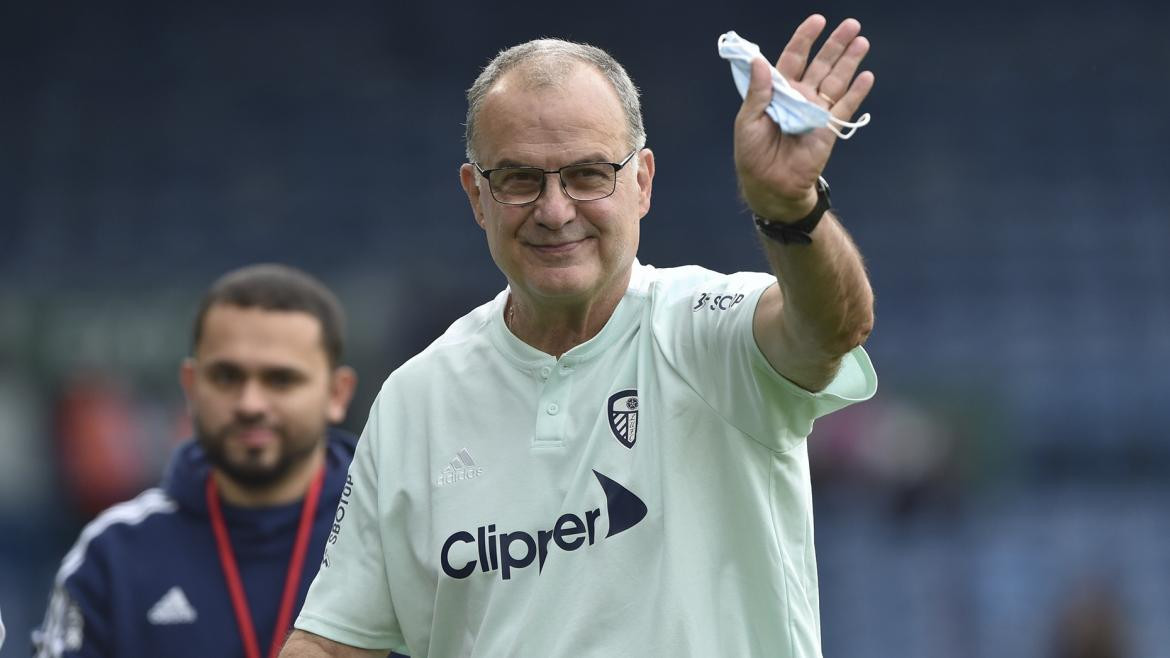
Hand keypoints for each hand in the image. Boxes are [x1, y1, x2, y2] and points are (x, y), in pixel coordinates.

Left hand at [734, 15, 874, 219]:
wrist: (771, 186)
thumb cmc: (753, 155)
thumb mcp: (748, 121)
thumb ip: (757, 92)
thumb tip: (758, 61)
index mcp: (778, 91)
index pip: (793, 58)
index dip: (804, 39)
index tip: (817, 20)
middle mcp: (800, 96)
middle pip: (821, 64)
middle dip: (835, 44)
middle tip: (852, 24)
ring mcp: (816, 111)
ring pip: (836, 80)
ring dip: (850, 61)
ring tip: (862, 41)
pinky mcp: (829, 128)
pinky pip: (845, 107)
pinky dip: (856, 92)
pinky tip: (866, 76)